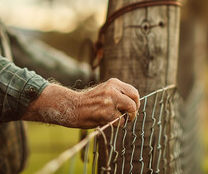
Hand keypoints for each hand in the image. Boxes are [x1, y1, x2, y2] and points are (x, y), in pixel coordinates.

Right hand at [22, 78, 139, 128]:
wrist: (72, 107)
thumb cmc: (89, 101)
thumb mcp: (105, 90)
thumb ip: (119, 93)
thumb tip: (135, 103)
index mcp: (113, 83)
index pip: (134, 92)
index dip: (136, 102)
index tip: (133, 108)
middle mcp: (112, 90)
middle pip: (134, 102)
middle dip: (134, 112)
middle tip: (129, 117)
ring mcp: (109, 101)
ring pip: (129, 112)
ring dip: (125, 119)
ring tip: (115, 119)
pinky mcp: (106, 113)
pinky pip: (120, 121)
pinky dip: (116, 124)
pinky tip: (106, 121)